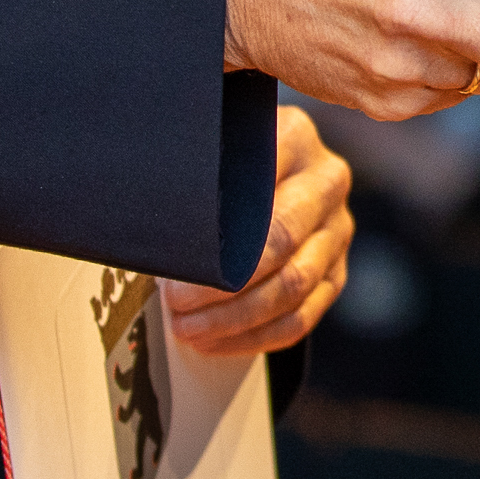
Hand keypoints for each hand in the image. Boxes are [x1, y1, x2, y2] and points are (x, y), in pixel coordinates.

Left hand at [168, 105, 354, 358]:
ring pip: (294, 286)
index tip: (172, 262)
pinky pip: (302, 317)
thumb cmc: (219, 162)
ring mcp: (336, 229)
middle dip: (224, 284)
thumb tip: (143, 217)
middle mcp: (326, 180)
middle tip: (175, 302)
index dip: (216, 235)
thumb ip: (189, 170)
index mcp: (294, 136)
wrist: (264, 168)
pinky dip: (256, 337)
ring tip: (188, 328)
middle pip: (282, 242)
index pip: (259, 190)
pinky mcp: (335, 271)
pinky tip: (216, 342)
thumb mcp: (208, 146)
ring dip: (236, 318)